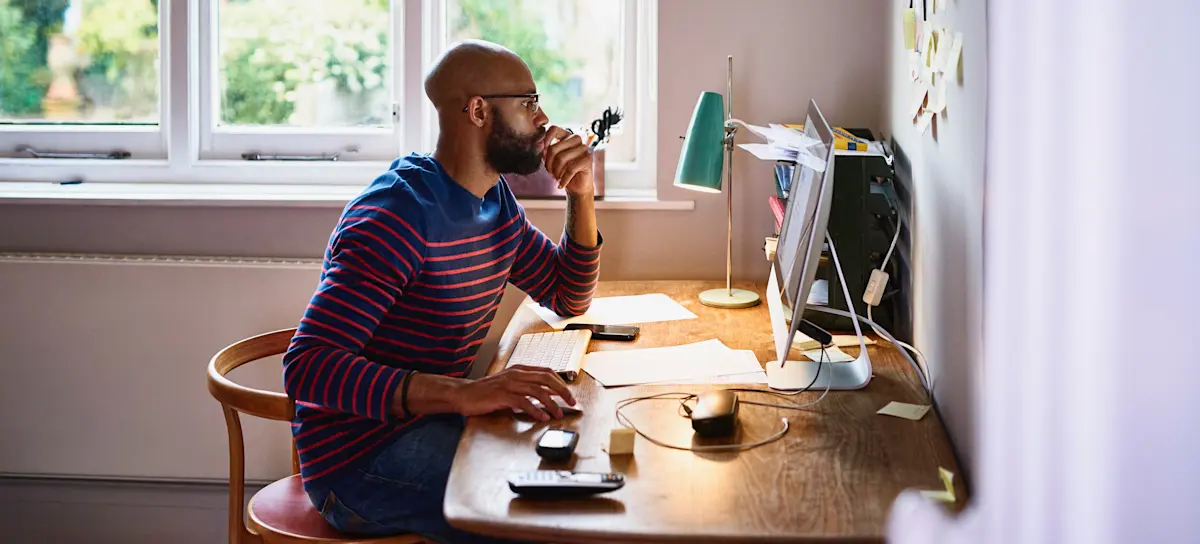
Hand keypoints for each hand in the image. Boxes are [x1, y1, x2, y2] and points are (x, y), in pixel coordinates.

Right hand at [450, 365, 576, 420]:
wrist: (464, 394)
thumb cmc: (486, 392)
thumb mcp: (509, 385)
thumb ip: (526, 387)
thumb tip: (547, 395)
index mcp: (519, 370)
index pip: (547, 372)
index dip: (561, 382)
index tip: (569, 394)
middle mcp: (516, 374)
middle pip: (546, 378)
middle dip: (562, 391)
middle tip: (571, 402)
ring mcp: (509, 384)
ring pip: (537, 391)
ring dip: (551, 404)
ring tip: (558, 414)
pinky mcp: (502, 395)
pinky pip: (523, 402)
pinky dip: (535, 410)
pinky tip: (541, 417)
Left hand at [543, 125, 594, 196]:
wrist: (577, 188)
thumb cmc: (563, 172)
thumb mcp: (551, 161)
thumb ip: (545, 152)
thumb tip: (538, 146)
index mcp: (566, 136)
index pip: (554, 129)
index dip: (545, 140)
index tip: (542, 154)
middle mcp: (576, 139)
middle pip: (554, 148)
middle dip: (548, 164)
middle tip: (550, 173)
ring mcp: (583, 148)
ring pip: (561, 158)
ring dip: (556, 172)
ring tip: (556, 178)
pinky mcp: (588, 159)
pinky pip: (570, 169)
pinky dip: (563, 179)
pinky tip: (561, 184)